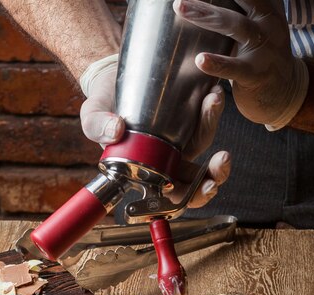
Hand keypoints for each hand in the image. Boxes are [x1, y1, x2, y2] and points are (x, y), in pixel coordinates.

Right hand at [79, 58, 230, 207]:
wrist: (110, 78)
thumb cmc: (102, 105)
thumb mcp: (91, 116)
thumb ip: (96, 126)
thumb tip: (115, 130)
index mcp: (148, 174)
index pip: (173, 196)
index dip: (191, 197)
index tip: (204, 188)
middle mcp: (168, 161)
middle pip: (197, 178)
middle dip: (215, 173)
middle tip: (222, 159)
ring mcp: (180, 139)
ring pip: (204, 142)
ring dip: (212, 124)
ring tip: (212, 101)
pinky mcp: (188, 116)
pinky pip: (205, 117)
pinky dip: (211, 107)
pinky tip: (213, 92)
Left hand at [173, 0, 308, 128]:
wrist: (286, 94)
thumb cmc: (261, 56)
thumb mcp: (259, 24)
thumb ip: (241, 7)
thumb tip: (206, 0)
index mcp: (267, 6)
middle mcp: (268, 22)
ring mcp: (265, 48)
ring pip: (235, 25)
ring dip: (206, 14)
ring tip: (180, 6)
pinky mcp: (257, 74)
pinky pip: (235, 68)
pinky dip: (217, 63)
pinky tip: (200, 60)